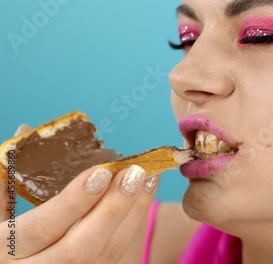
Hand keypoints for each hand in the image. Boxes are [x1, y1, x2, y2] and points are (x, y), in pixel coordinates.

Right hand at [0, 124, 160, 262]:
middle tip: (134, 174)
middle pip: (78, 250)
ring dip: (131, 214)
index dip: (71, 203)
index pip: (39, 229)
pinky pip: (114, 254)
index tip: (101, 172)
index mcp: (1, 251)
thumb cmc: (1, 239)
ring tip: (148, 177)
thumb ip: (7, 180)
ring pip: (105, 255)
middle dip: (111, 210)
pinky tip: (143, 195)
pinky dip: (132, 223)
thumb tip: (26, 131)